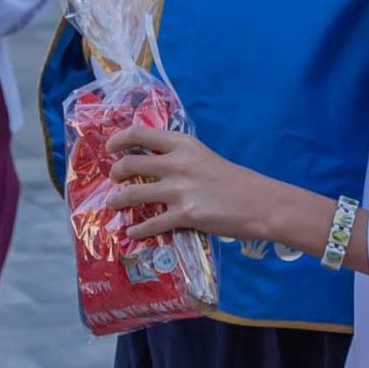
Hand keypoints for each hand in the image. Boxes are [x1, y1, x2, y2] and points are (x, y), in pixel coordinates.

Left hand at [101, 128, 294, 244]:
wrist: (259, 203)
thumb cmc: (233, 180)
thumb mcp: (203, 157)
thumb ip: (178, 157)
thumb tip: (151, 163)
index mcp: (182, 144)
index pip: (139, 134)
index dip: (118, 140)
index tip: (110, 148)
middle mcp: (176, 163)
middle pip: (129, 164)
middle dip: (116, 173)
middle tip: (114, 179)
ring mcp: (179, 189)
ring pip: (132, 194)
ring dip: (118, 201)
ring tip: (114, 205)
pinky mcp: (184, 215)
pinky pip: (150, 224)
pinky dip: (137, 230)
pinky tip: (132, 233)